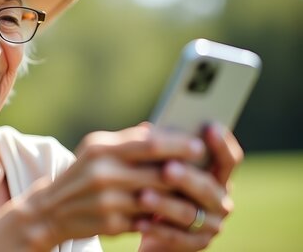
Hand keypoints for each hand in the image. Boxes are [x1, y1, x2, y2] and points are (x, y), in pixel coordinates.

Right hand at [23, 124, 205, 246]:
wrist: (49, 210)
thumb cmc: (81, 174)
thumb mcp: (95, 150)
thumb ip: (127, 140)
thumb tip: (161, 130)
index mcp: (101, 149)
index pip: (150, 144)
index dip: (179, 145)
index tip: (199, 146)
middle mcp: (102, 173)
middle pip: (159, 174)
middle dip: (186, 175)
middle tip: (206, 174)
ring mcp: (107, 201)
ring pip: (158, 200)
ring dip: (179, 200)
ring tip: (194, 195)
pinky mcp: (110, 225)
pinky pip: (146, 220)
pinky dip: (160, 218)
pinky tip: (171, 215)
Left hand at [137, 124, 243, 251]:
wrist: (152, 227)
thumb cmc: (158, 187)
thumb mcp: (159, 168)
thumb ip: (161, 151)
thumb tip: (147, 129)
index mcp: (216, 176)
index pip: (228, 160)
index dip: (222, 144)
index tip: (210, 127)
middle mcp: (220, 200)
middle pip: (208, 187)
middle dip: (187, 177)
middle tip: (167, 169)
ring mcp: (211, 224)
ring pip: (190, 213)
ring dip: (165, 204)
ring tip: (143, 196)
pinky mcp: (197, 244)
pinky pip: (178, 237)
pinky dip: (157, 229)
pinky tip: (139, 221)